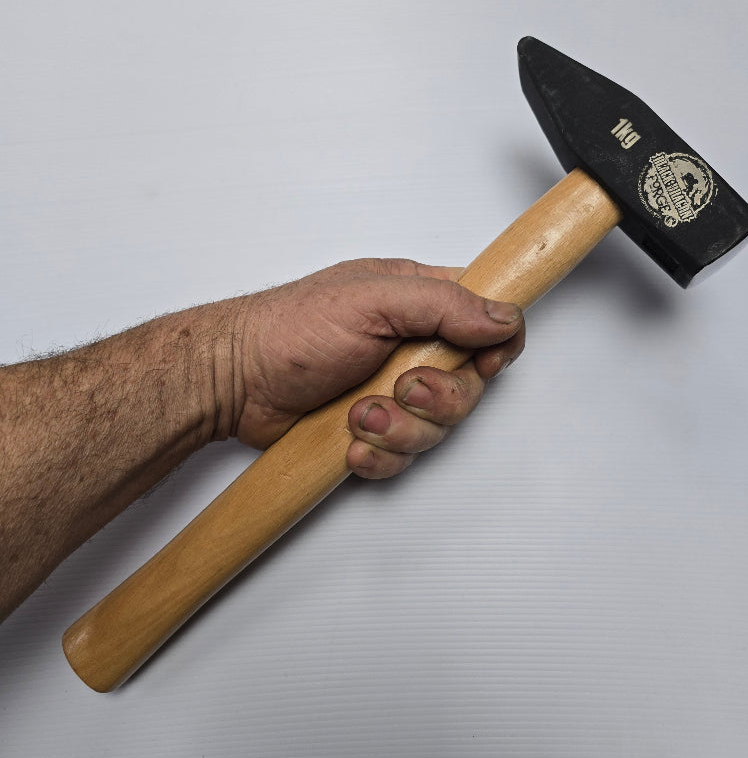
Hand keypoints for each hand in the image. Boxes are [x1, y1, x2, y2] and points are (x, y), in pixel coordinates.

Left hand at [222, 258, 524, 477]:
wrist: (234, 381)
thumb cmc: (288, 330)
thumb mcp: (371, 300)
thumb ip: (443, 305)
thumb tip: (503, 316)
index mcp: (418, 302)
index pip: (487, 319)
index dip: (494, 346)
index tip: (479, 363)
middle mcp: (411, 347)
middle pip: (470, 385)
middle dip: (438, 399)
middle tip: (401, 388)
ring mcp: (393, 391)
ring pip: (437, 428)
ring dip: (400, 429)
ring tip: (360, 414)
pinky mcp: (374, 428)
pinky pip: (403, 456)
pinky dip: (379, 455)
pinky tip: (351, 441)